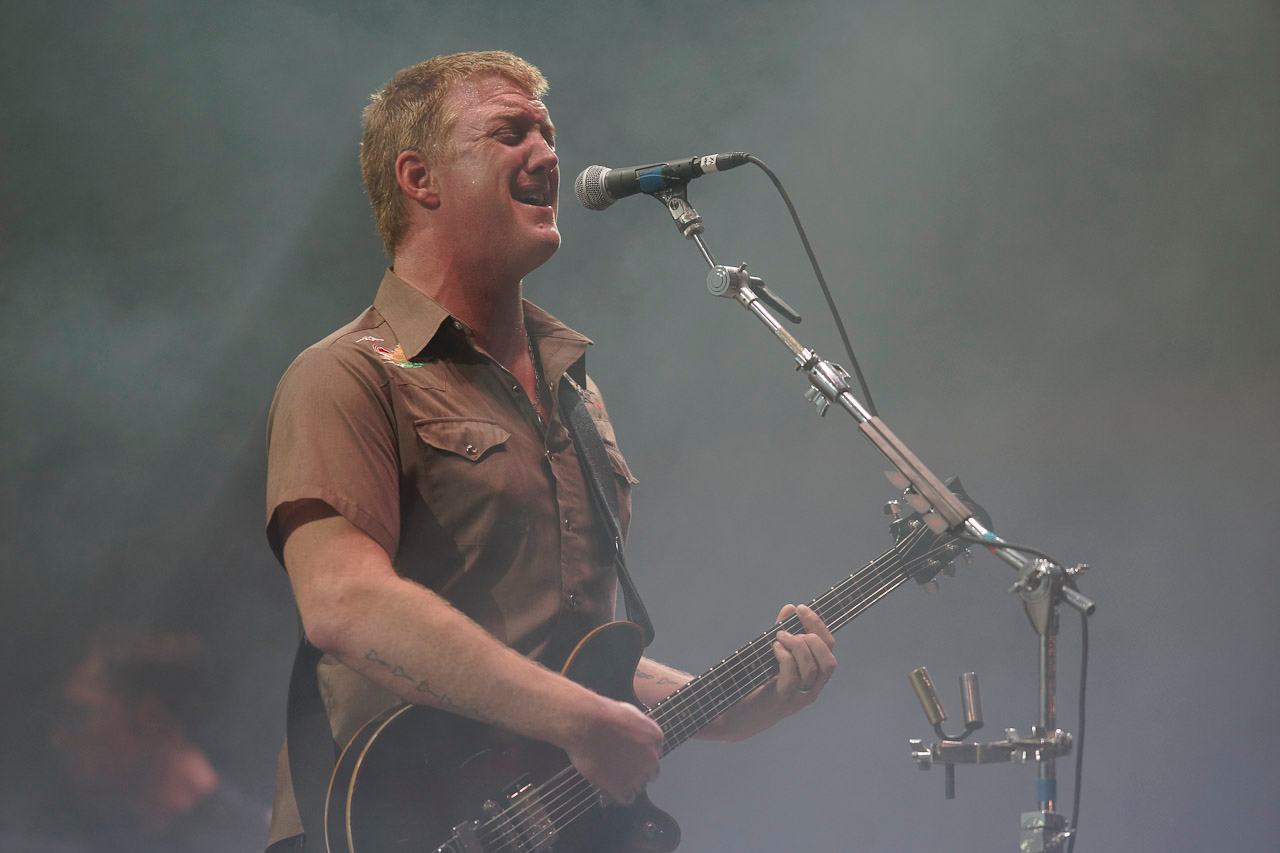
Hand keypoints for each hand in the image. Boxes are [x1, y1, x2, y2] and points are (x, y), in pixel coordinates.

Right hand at [563, 695, 662, 805]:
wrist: (586, 723)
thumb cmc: (602, 714)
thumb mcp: (629, 712)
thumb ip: (639, 727)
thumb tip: (636, 734)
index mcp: (655, 738)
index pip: (654, 754)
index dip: (640, 756)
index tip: (628, 755)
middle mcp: (652, 758)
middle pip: (650, 773)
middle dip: (638, 771)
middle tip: (620, 767)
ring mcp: (638, 774)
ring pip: (639, 787)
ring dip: (628, 783)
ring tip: (611, 775)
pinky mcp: (622, 787)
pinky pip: (627, 798)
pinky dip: (619, 794)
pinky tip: (610, 786)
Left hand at [701, 604, 836, 740]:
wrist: (736, 717)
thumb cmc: (756, 683)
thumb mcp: (773, 655)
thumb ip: (784, 633)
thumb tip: (790, 608)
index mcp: (813, 675)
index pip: (829, 647)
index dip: (818, 625)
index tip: (800, 609)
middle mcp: (811, 688)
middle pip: (828, 660)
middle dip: (812, 636)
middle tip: (787, 630)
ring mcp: (798, 698)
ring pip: (812, 669)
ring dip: (796, 647)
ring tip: (778, 638)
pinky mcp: (781, 701)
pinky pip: (792, 678)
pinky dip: (785, 658)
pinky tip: (773, 650)